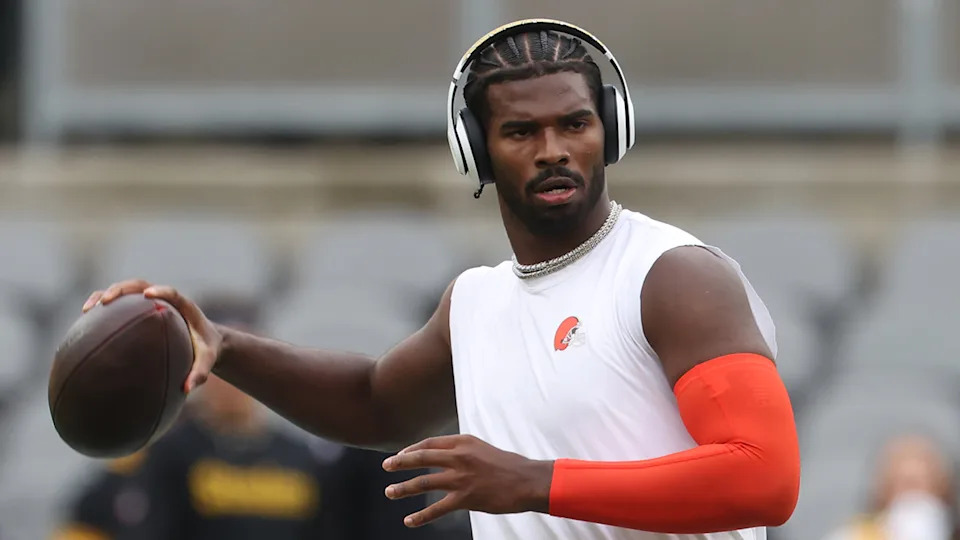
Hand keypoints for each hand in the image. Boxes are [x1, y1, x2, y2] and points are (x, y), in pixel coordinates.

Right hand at [82, 279, 220, 393]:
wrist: (205, 341)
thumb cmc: (206, 350)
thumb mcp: (208, 361)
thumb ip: (201, 373)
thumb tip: (187, 389)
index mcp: (184, 306)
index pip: (172, 293)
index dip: (161, 290)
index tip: (148, 294)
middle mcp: (164, 300)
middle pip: (140, 285)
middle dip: (121, 289)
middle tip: (105, 301)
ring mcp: (150, 303)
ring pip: (126, 292)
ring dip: (105, 295)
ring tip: (88, 310)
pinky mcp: (140, 310)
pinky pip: (120, 305)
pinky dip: (103, 310)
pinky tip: (85, 324)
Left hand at [381, 434, 553, 527]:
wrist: (527, 481)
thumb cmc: (510, 466)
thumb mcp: (483, 449)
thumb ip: (463, 451)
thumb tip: (446, 457)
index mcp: (463, 442)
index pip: (430, 443)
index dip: (412, 449)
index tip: (401, 454)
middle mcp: (459, 457)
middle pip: (421, 458)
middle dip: (400, 462)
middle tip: (386, 466)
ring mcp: (460, 477)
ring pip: (424, 482)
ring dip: (403, 488)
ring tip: (390, 492)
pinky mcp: (465, 497)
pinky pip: (437, 508)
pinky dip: (421, 516)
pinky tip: (410, 520)